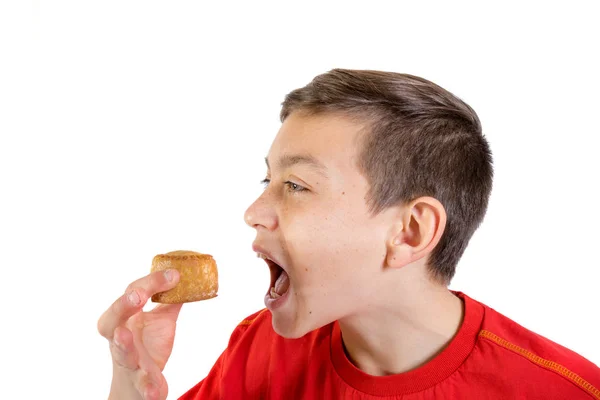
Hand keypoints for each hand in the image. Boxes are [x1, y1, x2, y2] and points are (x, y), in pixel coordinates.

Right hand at [98, 269, 181, 399]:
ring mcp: (128, 362)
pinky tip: (153, 390)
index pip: (133, 294)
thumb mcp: (161, 319)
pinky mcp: (140, 383)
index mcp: (125, 318)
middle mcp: (120, 339)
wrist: (140, 385)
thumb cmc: (147, 345)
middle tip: (137, 296)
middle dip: (122, 306)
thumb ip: (170, 299)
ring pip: (121, 353)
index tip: (174, 275)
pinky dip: (146, 387)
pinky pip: (141, 385)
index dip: (151, 283)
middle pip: (112, 320)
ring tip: (123, 335)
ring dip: (123, 344)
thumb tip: (187, 277)